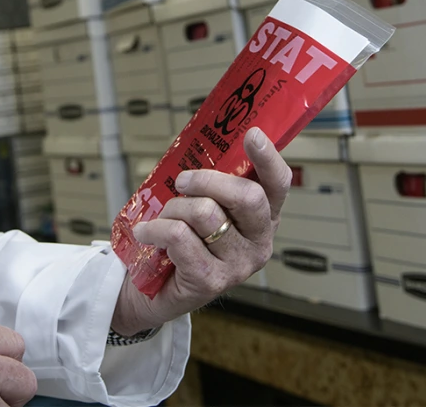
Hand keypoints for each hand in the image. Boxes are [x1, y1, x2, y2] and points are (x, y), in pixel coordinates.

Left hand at [111, 127, 291, 335]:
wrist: (151, 291)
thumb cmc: (182, 240)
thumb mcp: (203, 206)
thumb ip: (210, 183)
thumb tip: (199, 145)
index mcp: (264, 218)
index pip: (278, 184)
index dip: (269, 158)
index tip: (253, 134)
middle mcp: (260, 243)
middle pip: (247, 196)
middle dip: (207, 180)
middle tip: (182, 181)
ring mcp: (238, 265)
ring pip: (205, 213)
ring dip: (174, 207)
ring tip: (162, 216)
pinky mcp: (210, 281)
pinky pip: (179, 236)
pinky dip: (155, 228)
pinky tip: (146, 233)